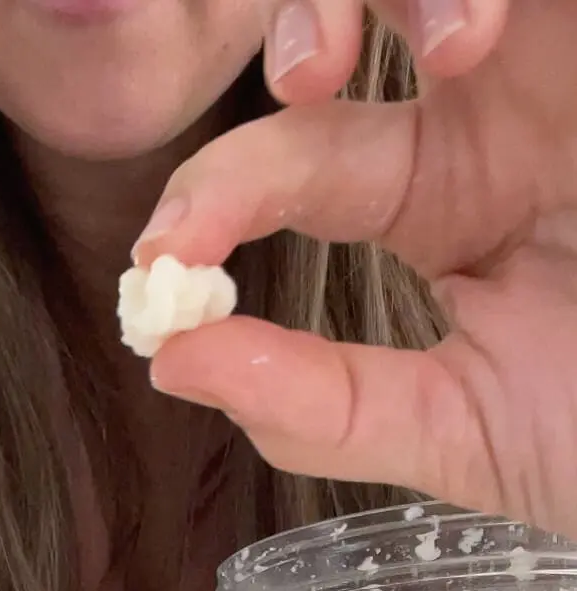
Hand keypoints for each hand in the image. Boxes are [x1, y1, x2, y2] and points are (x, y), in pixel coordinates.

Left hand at [137, 0, 576, 533]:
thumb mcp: (466, 432)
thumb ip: (322, 404)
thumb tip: (171, 365)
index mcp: (437, 199)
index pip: (294, 161)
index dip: (215, 197)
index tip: (168, 263)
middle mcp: (491, 106)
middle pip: (354, 5)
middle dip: (306, 17)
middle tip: (305, 81)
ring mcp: (563, 57)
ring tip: (456, 43)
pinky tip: (483, 25)